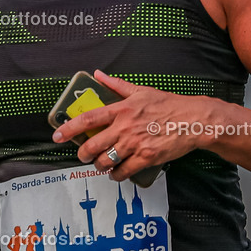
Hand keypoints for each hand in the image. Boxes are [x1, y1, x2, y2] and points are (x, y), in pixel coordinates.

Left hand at [52, 70, 209, 180]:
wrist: (193, 120)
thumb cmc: (168, 104)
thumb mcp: (140, 91)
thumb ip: (116, 85)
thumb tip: (98, 74)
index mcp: (121, 109)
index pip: (88, 119)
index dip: (69, 128)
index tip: (57, 135)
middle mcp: (125, 127)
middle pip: (93, 145)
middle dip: (83, 154)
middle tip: (83, 155)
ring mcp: (135, 144)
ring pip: (106, 161)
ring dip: (99, 166)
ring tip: (101, 164)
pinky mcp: (147, 158)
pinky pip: (124, 171)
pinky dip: (116, 175)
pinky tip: (116, 173)